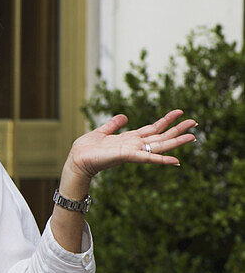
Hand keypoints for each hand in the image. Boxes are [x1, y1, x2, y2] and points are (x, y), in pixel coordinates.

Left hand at [65, 109, 195, 183]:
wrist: (77, 160)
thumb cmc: (86, 149)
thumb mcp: (101, 132)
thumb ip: (113, 124)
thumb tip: (124, 116)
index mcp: (129, 139)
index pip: (152, 128)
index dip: (166, 120)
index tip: (180, 111)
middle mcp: (134, 145)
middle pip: (161, 136)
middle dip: (178, 129)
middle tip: (195, 122)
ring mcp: (133, 151)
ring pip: (159, 145)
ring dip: (176, 141)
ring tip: (193, 136)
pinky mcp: (128, 156)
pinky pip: (148, 157)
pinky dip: (162, 159)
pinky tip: (176, 161)